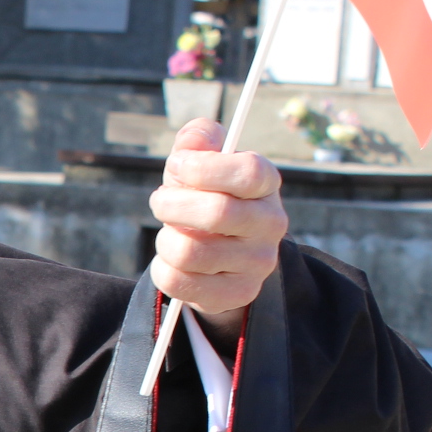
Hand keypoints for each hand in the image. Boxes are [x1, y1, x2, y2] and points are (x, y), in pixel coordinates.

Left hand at [148, 117, 287, 345]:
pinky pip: (180, 282)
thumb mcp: (202, 164)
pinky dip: (162, 269)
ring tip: (169, 233)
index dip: (203, 167)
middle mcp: (272, 224)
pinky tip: (169, 261)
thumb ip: (199, 140)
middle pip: (218, 212)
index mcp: (267, 185)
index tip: (177, 166)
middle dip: (172, 204)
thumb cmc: (206, 197)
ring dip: (165, 239)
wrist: (219, 255)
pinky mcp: (237, 293)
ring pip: (192, 251)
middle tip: (160, 201)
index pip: (249, 172)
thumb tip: (194, 138)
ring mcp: (258, 263)